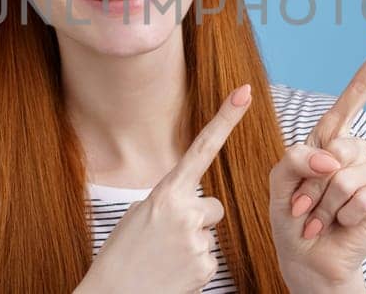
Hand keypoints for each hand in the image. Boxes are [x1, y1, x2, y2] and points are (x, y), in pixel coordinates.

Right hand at [76, 84, 252, 293]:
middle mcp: (186, 213)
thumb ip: (168, 200)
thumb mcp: (137, 216)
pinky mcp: (206, 267)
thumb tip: (191, 202)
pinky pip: (210, 258)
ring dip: (192, 244)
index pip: (202, 149)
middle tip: (166, 238)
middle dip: (197, 219)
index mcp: (165, 193)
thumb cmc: (121, 256)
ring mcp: (198, 241)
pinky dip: (193, 266)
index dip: (225, 119)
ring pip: (209, 234)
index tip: (244, 92)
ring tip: (164, 258)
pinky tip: (172, 272)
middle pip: (213, 206)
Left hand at [269, 24, 365, 292]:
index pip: (358, 93)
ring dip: (323, 205)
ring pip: (344, 177)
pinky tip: (339, 225)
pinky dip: (343, 216)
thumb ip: (296, 157)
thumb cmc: (291, 217)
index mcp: (330, 136)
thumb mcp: (279, 180)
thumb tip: (332, 158)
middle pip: (337, 147)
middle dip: (312, 183)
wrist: (306, 258)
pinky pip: (362, 196)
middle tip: (305, 206)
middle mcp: (354, 149)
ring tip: (319, 219)